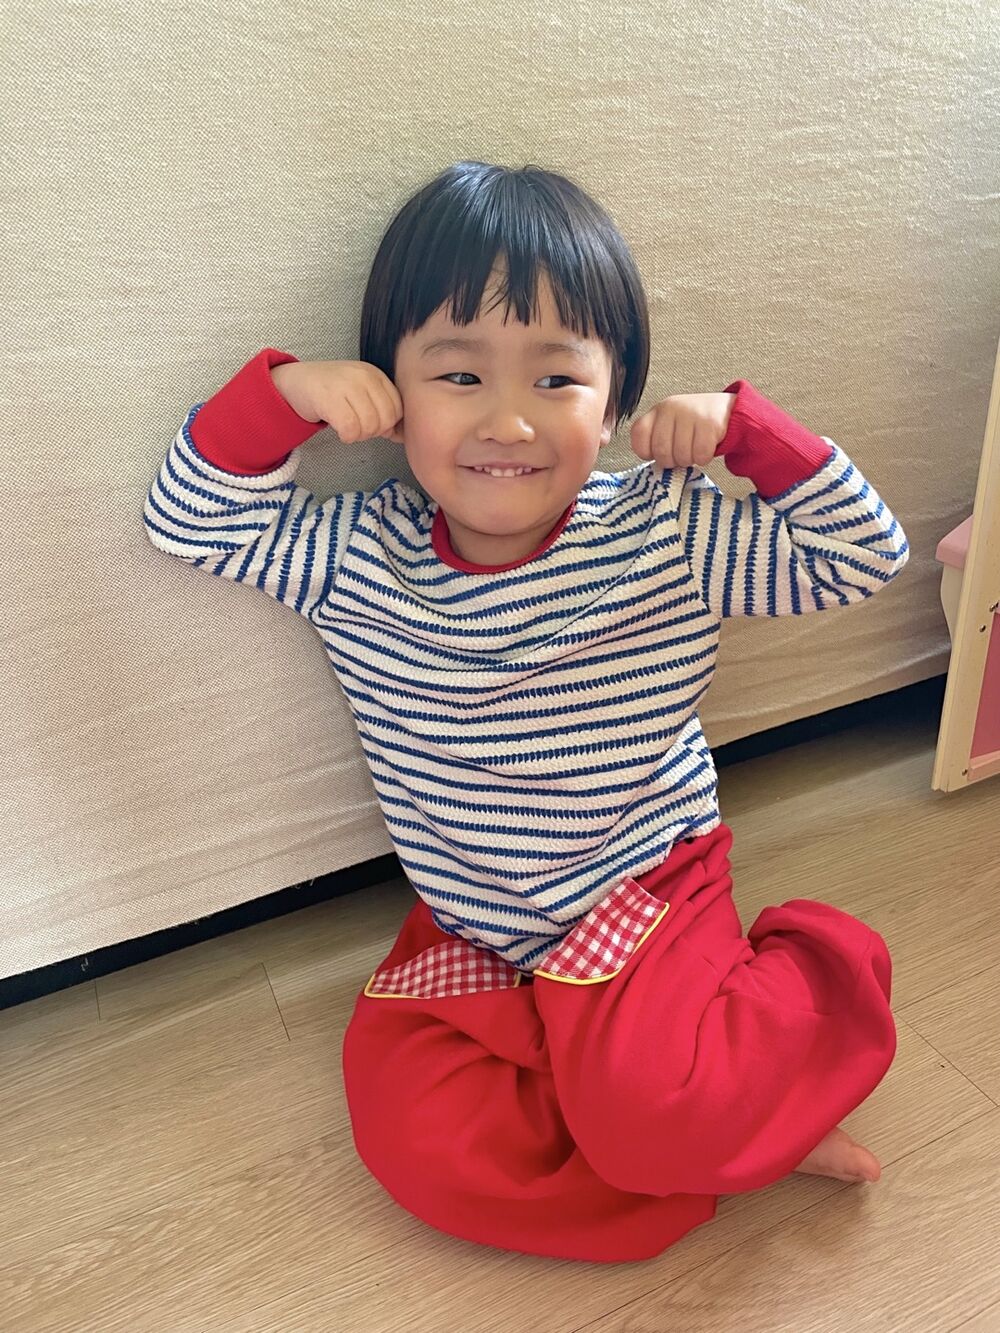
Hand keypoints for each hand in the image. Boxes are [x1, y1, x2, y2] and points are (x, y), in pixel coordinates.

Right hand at [272, 360, 403, 442]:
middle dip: (374, 432)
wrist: (296, 381)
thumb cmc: (332, 391)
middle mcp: (363, 376)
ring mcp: (346, 385)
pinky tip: (340, 431)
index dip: (388, 425)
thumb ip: (381, 408)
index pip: (397, 408)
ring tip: (348, 428)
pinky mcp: (329, 398)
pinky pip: (350, 429)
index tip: (375, 427)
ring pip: (369, 426)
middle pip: (385, 419)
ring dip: (359, 435)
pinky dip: (346, 437)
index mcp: (375, 374)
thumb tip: (399, 434)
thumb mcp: (361, 393)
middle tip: (358, 429)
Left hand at [629, 392, 735, 468]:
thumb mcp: (670, 425)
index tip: (657, 453)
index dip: (647, 452)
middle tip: (680, 454)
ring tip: (694, 449)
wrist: (726, 410)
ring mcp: (690, 414)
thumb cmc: (693, 424)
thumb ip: (656, 440)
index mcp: (657, 411)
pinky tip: (705, 448)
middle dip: (672, 461)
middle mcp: (671, 409)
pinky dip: (704, 458)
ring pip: (681, 455)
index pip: (639, 436)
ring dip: (689, 460)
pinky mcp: (710, 423)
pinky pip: (700, 455)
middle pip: (661, 452)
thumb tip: (653, 462)